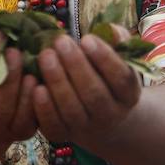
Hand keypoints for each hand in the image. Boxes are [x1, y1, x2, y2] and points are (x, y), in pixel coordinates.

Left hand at [32, 31, 139, 145]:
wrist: (98, 116)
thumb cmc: (105, 77)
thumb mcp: (117, 59)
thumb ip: (117, 41)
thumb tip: (111, 30)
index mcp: (128, 95)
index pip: (121, 79)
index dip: (105, 59)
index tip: (87, 38)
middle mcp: (110, 116)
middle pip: (94, 94)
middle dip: (76, 66)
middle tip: (60, 41)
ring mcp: (86, 128)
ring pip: (72, 110)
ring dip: (57, 81)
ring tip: (45, 55)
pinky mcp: (63, 135)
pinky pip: (53, 125)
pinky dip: (44, 109)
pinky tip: (36, 87)